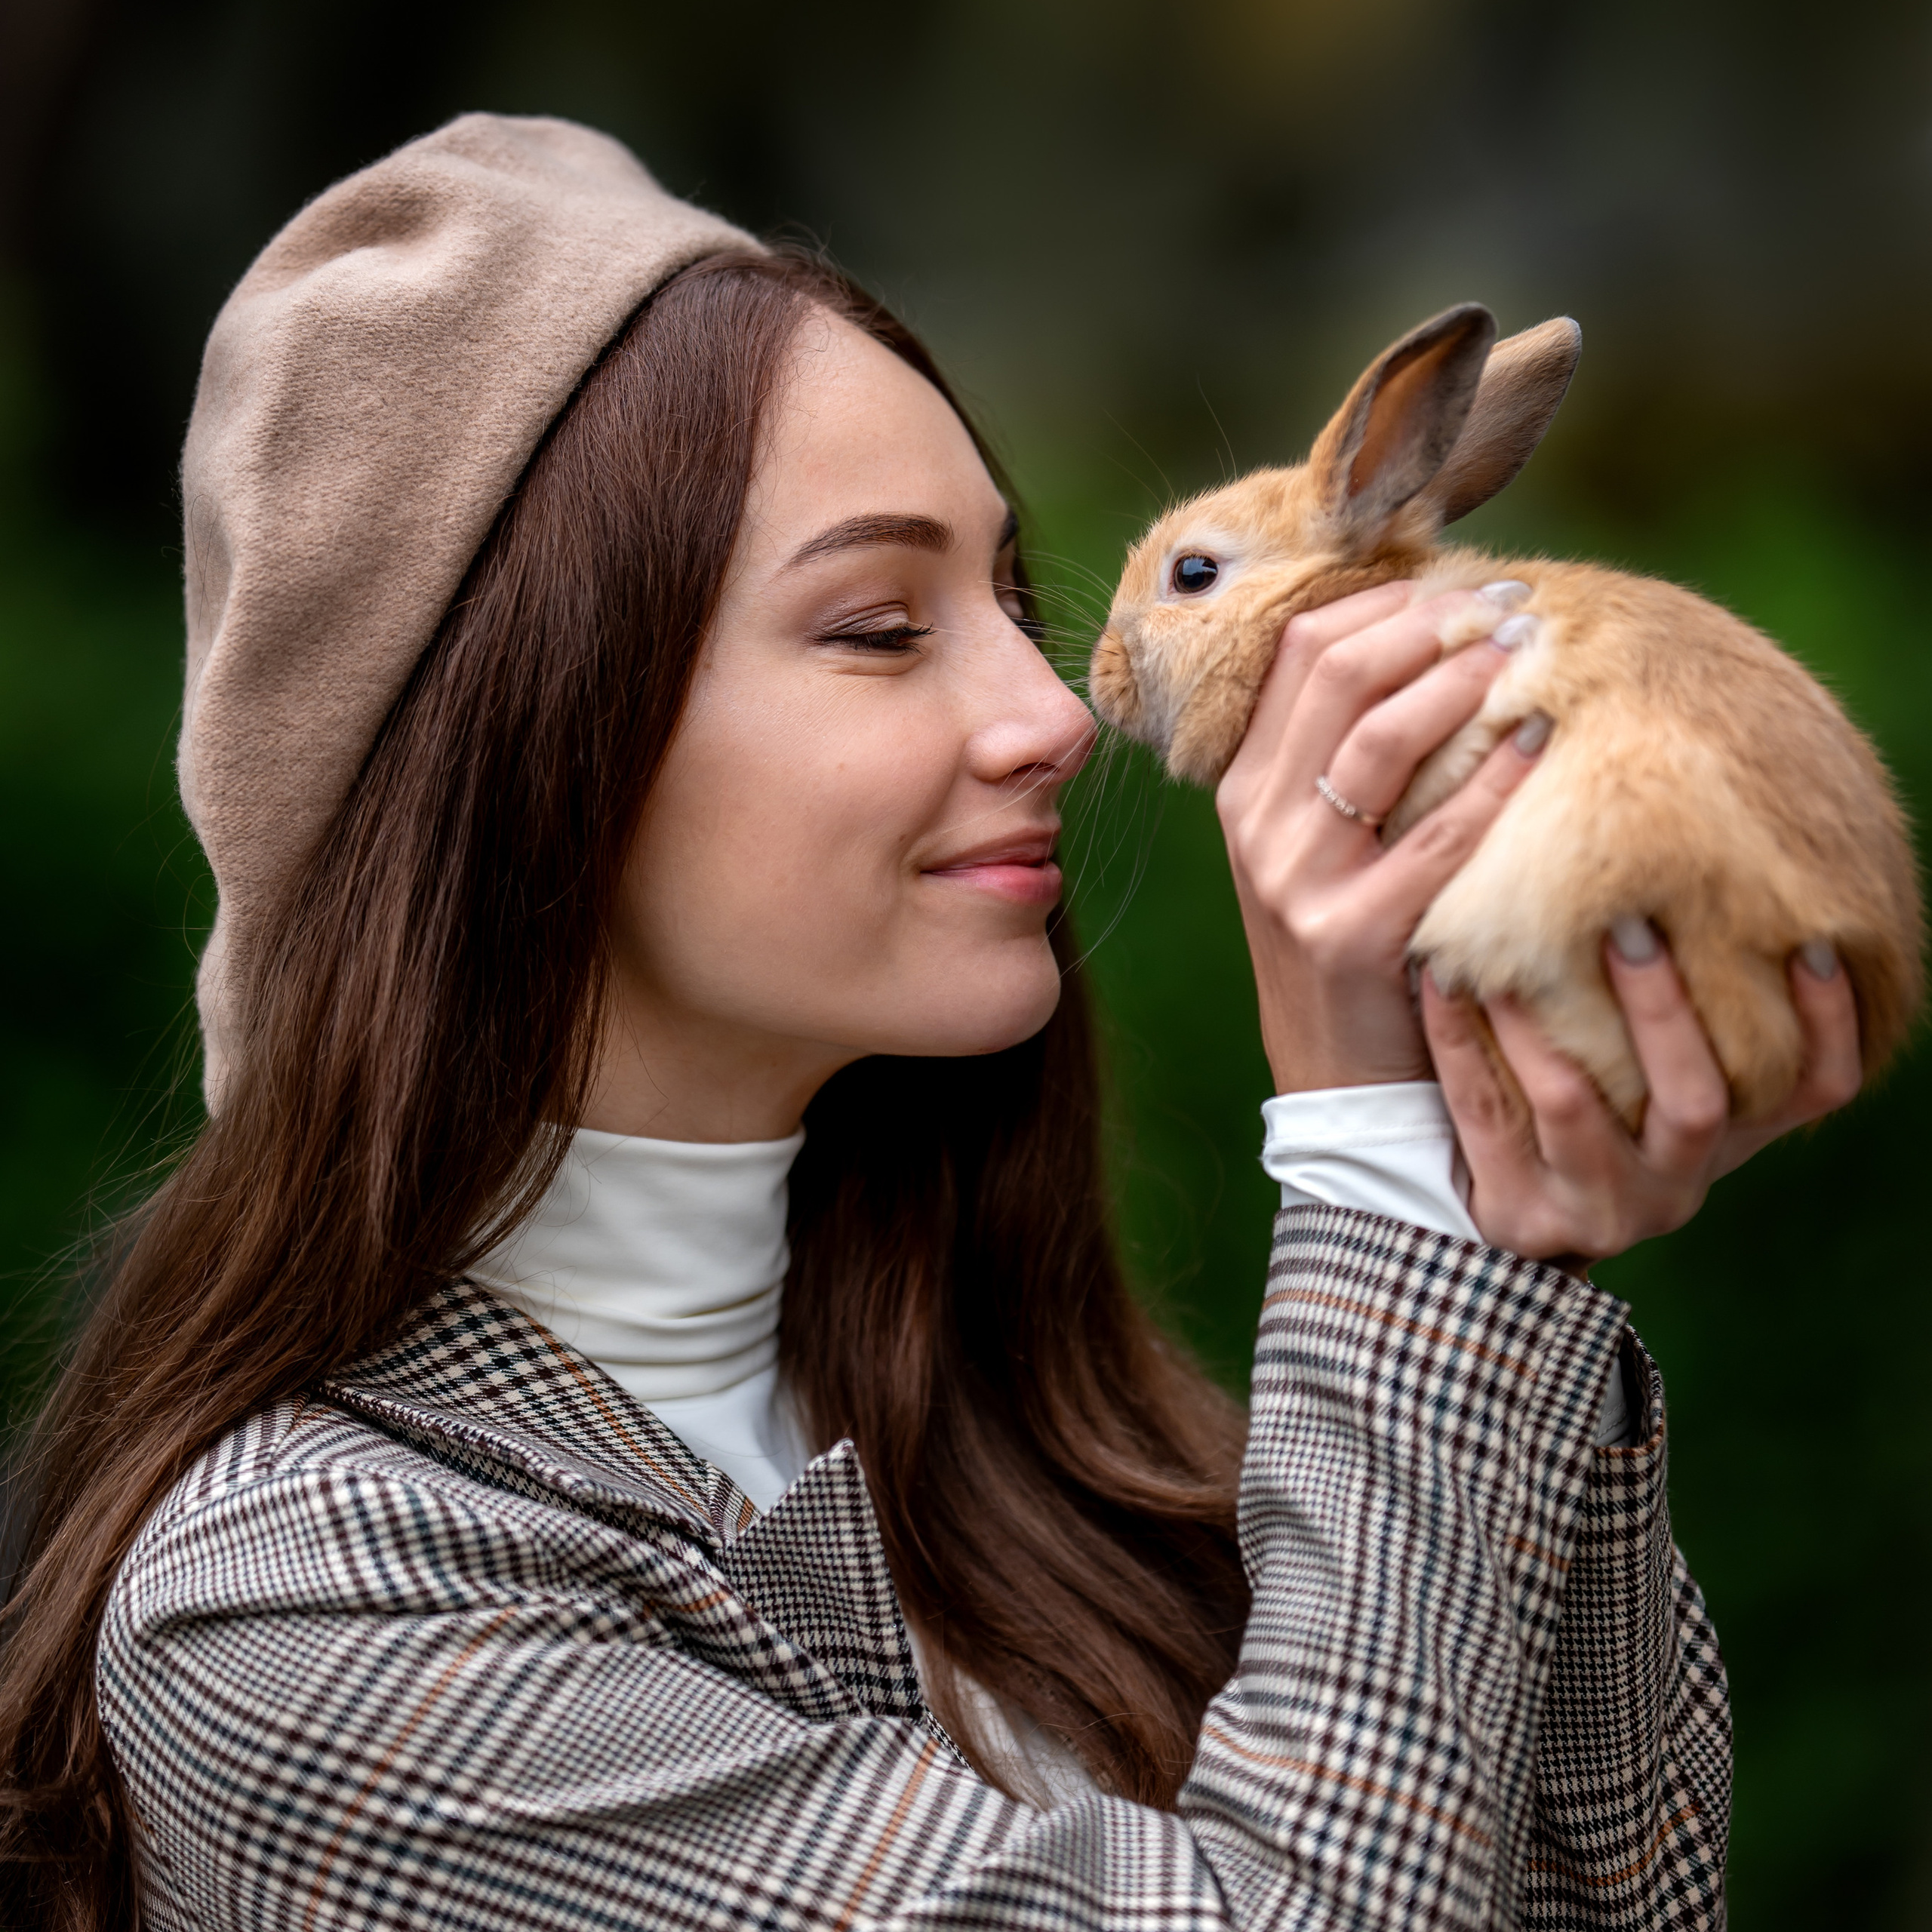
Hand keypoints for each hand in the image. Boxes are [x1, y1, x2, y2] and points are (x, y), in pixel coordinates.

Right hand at [1217, 580, 1545, 1092]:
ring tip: (1524, 649)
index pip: (1296, 652)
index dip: (1382, 601)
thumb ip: (1344, 761)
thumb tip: (1431, 647)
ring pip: (1374, 740)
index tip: (1461, 584)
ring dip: (1458, 679)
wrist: (1340, 1083)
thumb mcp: (1319, 847)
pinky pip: (1433, 838)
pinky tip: (1540, 742)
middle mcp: (1257, 825)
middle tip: (1510, 602)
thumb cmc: (1353, 945)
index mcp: (1243, 789)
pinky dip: (1492, 781)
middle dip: (1429, 622)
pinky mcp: (1352, 936)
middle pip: (1332, 674)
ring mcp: (1296, 881)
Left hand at [1423, 931, 1861, 1262]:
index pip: (1817, 1088)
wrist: (1488, 1219)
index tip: (1813, 942)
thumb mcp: (1649, 1079)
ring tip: (1506, 948)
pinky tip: (1440, 980)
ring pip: (1572, 1103)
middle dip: (1662, 1007)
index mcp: (1727, 1142)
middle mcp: (1677, 1183)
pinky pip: (1483, 1111)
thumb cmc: (1582, 1111)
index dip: (1827, 1022)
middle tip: (1627, 923)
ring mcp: (1598, 1206)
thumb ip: (1682, 1014)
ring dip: (1539, 1020)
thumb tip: (1691, 886)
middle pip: (1695, 1100)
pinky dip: (1460, 1039)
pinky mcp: (1518, 1213)